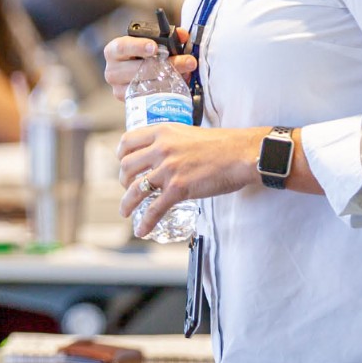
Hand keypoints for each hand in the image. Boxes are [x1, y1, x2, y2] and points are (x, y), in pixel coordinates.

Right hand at [103, 32, 196, 100]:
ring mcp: (119, 89)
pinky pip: (150, 97)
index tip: (154, 47)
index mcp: (114, 51)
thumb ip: (166, 37)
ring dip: (171, 78)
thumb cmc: (142, 56)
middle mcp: (112, 71)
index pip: (122, 47)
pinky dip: (167, 91)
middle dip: (167, 64)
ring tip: (187, 73)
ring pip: (146, 85)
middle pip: (139, 69)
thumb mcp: (150, 42)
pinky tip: (179, 85)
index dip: (138, 46)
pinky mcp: (130, 102)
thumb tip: (182, 35)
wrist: (136, 75)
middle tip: (187, 61)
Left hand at [117, 122, 260, 235]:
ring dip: (126, 203)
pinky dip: (145, 222)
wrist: (240, 154)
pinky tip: (142, 230)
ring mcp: (168, 169)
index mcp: (162, 132)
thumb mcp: (187, 133)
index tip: (122, 164)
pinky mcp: (178, 188)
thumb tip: (163, 155)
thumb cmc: (221, 145)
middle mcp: (161, 149)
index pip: (127, 142)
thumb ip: (171, 142)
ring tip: (125, 211)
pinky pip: (154, 209)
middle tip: (128, 188)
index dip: (121, 155)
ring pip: (135, 189)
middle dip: (123, 180)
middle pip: (127, 166)